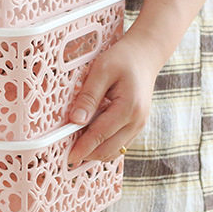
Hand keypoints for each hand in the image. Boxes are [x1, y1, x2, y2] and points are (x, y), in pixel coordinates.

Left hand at [67, 32, 162, 164]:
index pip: (101, 135)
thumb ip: (88, 97)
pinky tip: (89, 138)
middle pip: (108, 149)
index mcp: (129, 107)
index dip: (82, 147)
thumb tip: (75, 120)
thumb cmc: (122, 59)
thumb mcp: (101, 71)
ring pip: (114, 151)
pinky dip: (103, 146)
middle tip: (67, 152)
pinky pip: (119, 144)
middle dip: (87, 153)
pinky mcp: (137, 126)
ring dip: (95, 152)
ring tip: (76, 144)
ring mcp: (139, 125)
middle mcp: (137, 121)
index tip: (68, 156)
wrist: (145, 55)